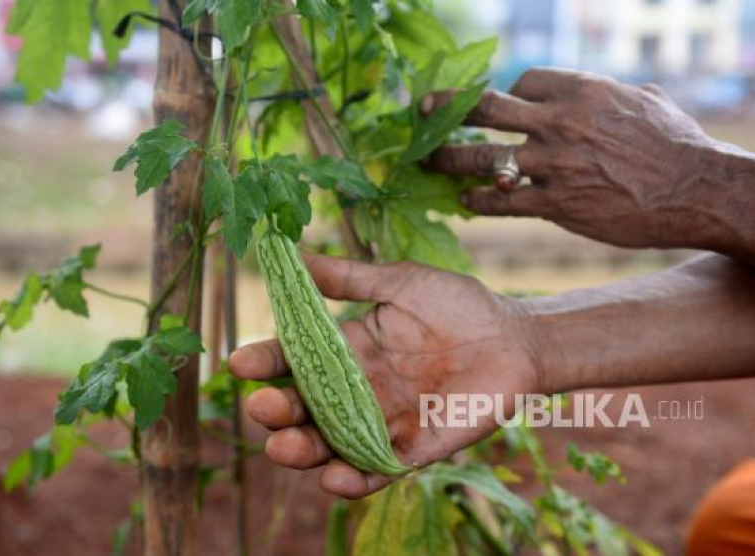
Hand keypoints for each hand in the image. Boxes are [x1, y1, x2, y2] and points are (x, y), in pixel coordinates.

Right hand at [230, 253, 540, 497]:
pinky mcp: (415, 447)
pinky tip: (335, 478)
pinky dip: (355, 479)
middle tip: (262, 406)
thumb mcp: (400, 282)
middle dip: (278, 411)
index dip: (266, 363)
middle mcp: (358, 389)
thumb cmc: (459, 304)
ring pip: (331, 444)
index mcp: (348, 349)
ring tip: (283, 446)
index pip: (295, 360)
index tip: (240, 362)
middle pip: (304, 409)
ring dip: (304, 451)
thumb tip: (293, 251)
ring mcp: (384, 420)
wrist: (514, 337)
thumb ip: (349, 277)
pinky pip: (378, 469)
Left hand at [423, 68, 722, 249]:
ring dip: (448, 158)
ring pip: (483, 157)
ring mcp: (554, 164)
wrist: (695, 191)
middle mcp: (559, 122)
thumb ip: (620, 94)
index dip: (507, 95)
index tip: (500, 109)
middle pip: (486, 108)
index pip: (522, 83)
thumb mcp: (648, 102)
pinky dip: (478, 200)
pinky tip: (463, 200)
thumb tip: (626, 90)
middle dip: (447, 108)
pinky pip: (502, 201)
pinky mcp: (556, 204)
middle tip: (421, 111)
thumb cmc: (678, 144)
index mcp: (581, 90)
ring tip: (425, 160)